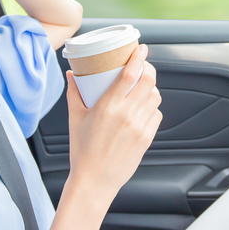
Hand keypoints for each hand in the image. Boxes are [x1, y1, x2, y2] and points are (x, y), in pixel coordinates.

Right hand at [64, 44, 161, 209]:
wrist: (94, 181)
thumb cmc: (82, 151)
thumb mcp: (75, 118)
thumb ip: (74, 93)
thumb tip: (72, 74)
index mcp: (108, 107)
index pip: (129, 74)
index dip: (139, 58)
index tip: (141, 48)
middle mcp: (127, 115)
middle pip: (148, 82)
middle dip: (149, 69)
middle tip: (143, 65)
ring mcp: (139, 127)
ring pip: (155, 97)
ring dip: (151, 88)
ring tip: (142, 87)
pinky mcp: (147, 138)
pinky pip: (156, 114)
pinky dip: (151, 107)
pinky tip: (143, 107)